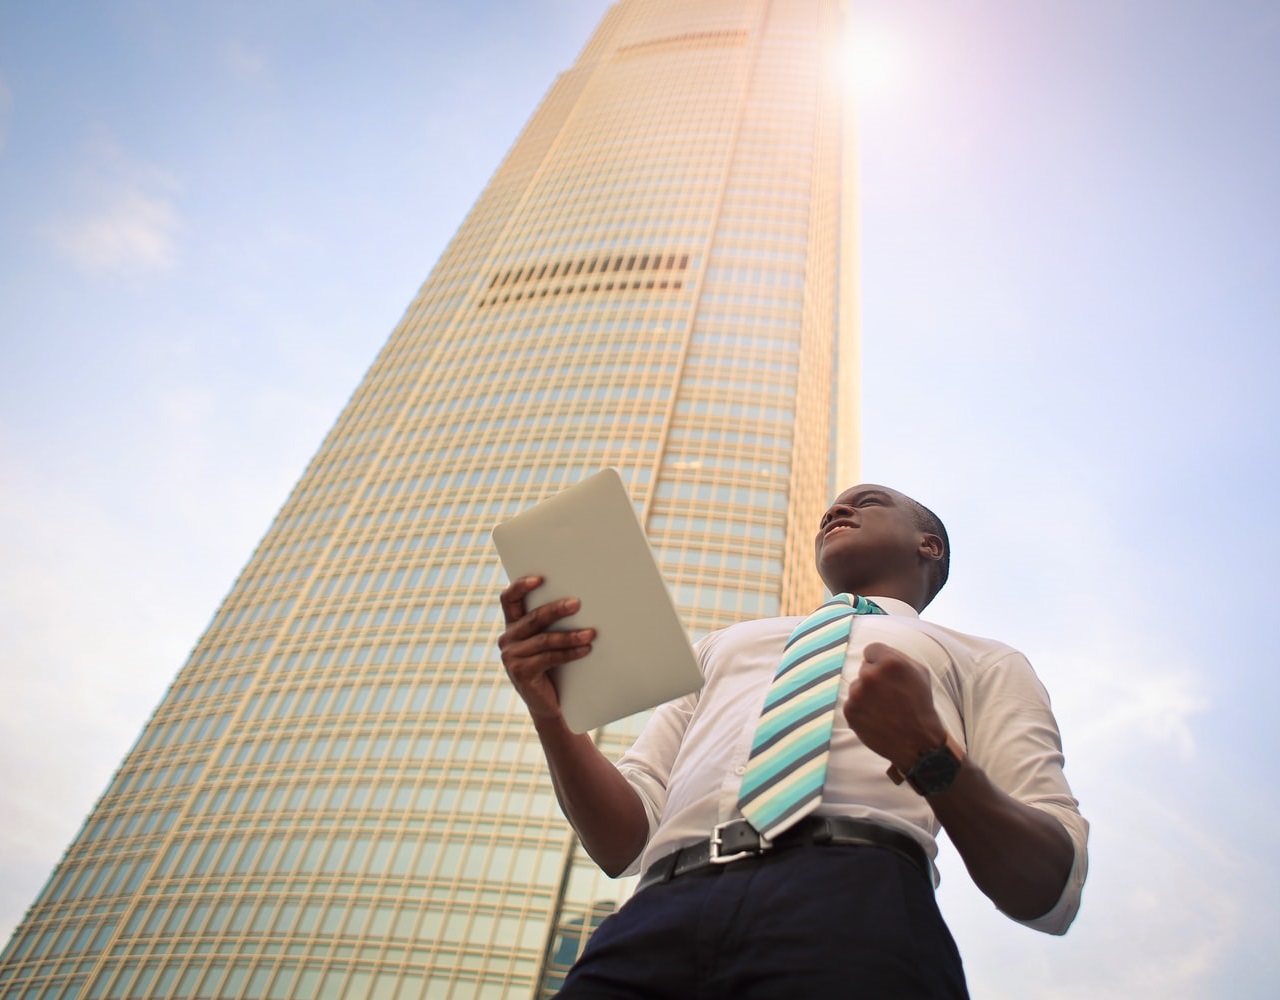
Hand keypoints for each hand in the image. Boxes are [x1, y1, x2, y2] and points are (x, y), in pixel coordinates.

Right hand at [497, 576, 595, 724]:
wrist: (550, 704)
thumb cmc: (555, 667)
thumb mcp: (549, 641)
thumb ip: (552, 623)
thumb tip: (579, 601)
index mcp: (513, 626)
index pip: (508, 599)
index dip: (521, 586)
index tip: (540, 578)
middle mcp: (507, 639)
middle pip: (532, 618)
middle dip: (556, 609)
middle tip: (577, 603)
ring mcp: (511, 657)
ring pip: (544, 639)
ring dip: (570, 635)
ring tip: (591, 633)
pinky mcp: (521, 673)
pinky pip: (549, 657)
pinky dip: (570, 653)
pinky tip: (585, 649)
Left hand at [842, 642, 947, 772]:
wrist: (917, 742)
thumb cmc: (920, 705)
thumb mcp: (919, 672)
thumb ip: (896, 656)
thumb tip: (872, 653)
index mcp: (890, 662)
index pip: (871, 649)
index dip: (879, 661)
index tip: (887, 673)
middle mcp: (871, 675)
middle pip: (864, 668)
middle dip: (875, 678)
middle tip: (890, 695)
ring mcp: (858, 693)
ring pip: (857, 686)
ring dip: (867, 694)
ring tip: (885, 709)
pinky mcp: (850, 710)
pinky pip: (852, 703)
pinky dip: (861, 709)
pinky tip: (877, 718)